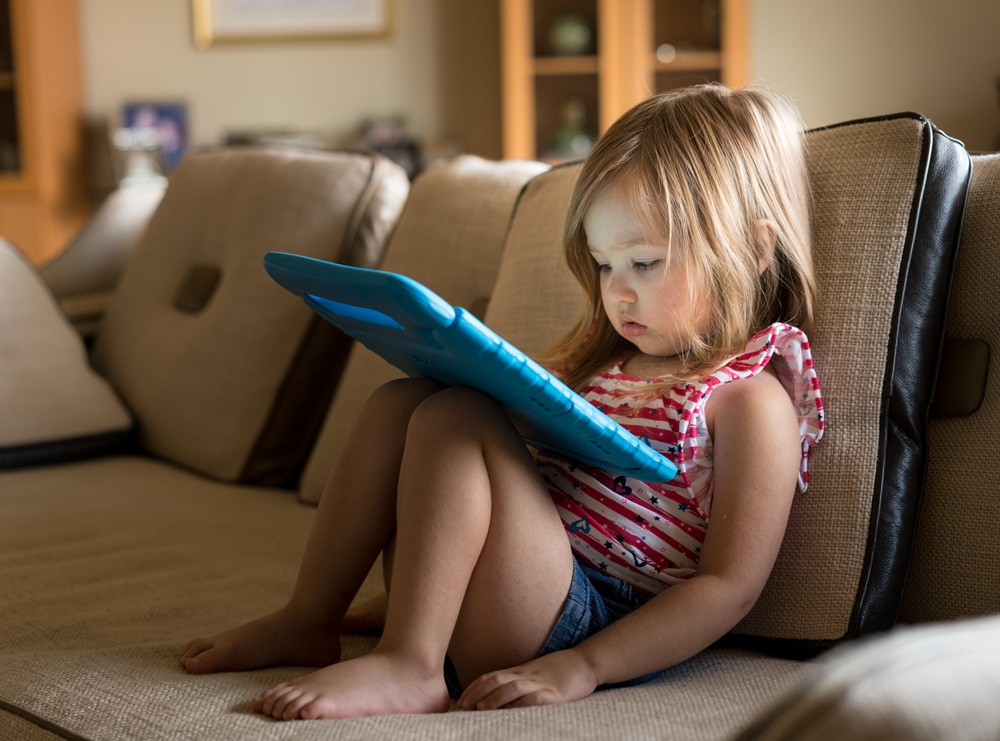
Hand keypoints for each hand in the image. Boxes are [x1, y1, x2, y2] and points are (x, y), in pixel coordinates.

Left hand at [457, 649, 598, 709]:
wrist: (585, 662)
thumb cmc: (559, 670)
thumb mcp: (534, 673)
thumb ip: (518, 681)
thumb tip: (496, 696)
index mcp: (521, 671)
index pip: (492, 676)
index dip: (474, 687)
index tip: (461, 699)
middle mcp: (527, 675)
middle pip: (497, 680)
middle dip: (477, 693)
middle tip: (463, 706)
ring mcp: (541, 683)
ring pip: (513, 688)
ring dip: (495, 698)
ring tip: (481, 708)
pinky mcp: (556, 694)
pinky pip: (537, 698)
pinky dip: (523, 704)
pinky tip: (513, 711)